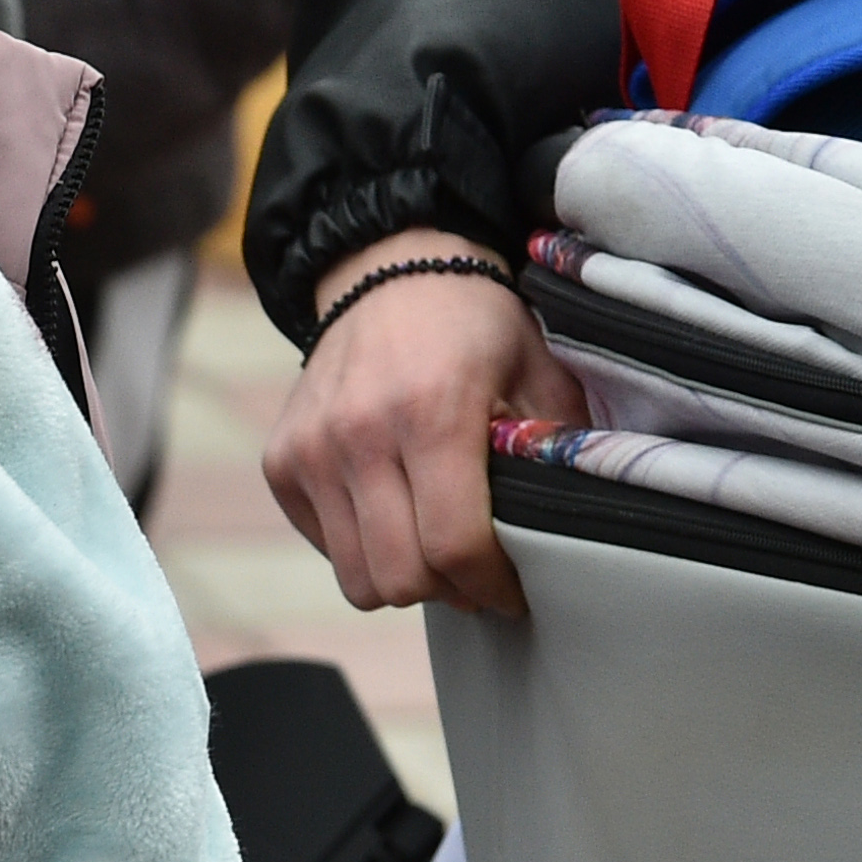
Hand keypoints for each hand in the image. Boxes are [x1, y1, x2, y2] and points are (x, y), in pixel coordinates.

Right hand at [261, 230, 587, 615]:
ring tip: (431, 544)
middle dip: (447, 589)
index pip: (454, 544)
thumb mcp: (537, 370)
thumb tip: (579, 526)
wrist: (384, 271)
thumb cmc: (473, 325)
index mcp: (432, 412)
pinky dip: (361, 547)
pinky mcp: (281, 463)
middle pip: (400, 577)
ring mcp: (311, 451)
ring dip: (402, 576)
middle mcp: (358, 434)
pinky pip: (325, 548)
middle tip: (474, 571)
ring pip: (357, 577)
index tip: (510, 591)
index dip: (490, 586)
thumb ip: (560, 447)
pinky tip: (391, 510)